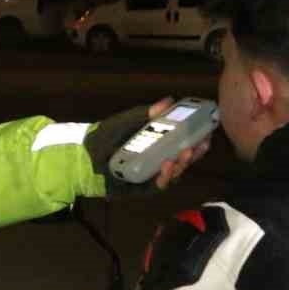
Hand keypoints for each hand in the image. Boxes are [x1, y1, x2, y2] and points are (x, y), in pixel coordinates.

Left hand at [83, 98, 211, 195]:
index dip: (195, 139)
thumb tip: (169, 100)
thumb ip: (146, 114)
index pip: (180, 143)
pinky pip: (157, 185)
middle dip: (194, 154)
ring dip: (182, 164)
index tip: (207, 131)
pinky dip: (165, 176)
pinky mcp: (140, 189)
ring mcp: (148, 176)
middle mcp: (155, 162)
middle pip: (181, 160)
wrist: (82, 158)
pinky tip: (168, 164)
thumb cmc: (103, 138)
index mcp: (154, 146)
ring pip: (173, 174)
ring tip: (186, 153)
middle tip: (203, 143)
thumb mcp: (126, 122)